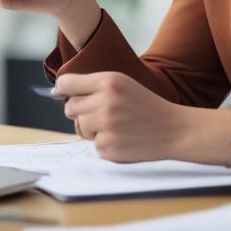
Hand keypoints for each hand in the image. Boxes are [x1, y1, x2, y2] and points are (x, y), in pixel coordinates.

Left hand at [55, 71, 223, 163]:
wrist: (173, 129)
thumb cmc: (144, 105)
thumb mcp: (122, 84)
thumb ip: (91, 85)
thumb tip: (56, 91)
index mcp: (108, 82)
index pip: (67, 83)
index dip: (61, 89)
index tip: (59, 93)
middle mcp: (105, 102)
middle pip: (69, 108)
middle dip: (81, 111)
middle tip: (103, 112)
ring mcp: (107, 127)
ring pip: (80, 128)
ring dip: (93, 129)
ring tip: (117, 125)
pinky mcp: (109, 148)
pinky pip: (94, 145)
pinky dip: (106, 144)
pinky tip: (124, 138)